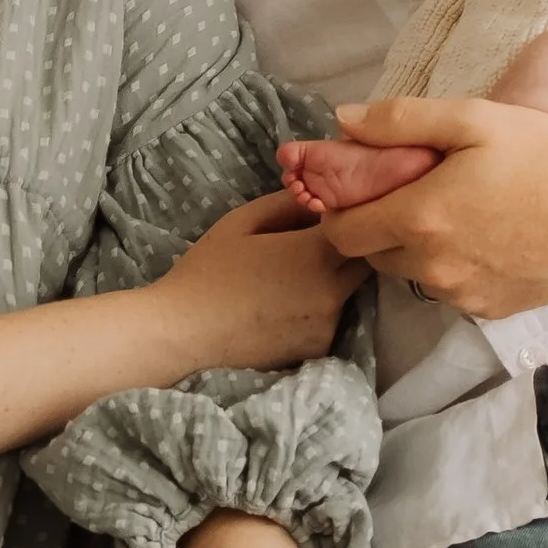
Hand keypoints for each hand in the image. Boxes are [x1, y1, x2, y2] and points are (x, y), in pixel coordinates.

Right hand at [150, 191, 368, 374]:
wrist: (183, 333)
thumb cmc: (208, 271)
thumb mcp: (242, 221)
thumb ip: (288, 203)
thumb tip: (319, 198)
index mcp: (315, 254)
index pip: (358, 227)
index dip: (344, 220)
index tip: (324, 218)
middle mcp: (333, 292)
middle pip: (363, 262)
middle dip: (346, 250)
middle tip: (311, 246)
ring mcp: (329, 324)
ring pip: (348, 291)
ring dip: (333, 280)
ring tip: (289, 280)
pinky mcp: (319, 349)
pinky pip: (331, 318)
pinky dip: (317, 309)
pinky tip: (283, 308)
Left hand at [311, 96, 547, 316]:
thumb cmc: (546, 155)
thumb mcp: (473, 118)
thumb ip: (399, 120)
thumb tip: (342, 120)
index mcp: (417, 218)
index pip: (340, 232)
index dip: (340, 210)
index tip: (359, 190)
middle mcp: (431, 267)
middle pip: (371, 255)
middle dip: (377, 227)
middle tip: (410, 194)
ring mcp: (461, 295)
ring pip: (411, 275)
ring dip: (415, 250)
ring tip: (454, 214)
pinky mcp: (489, 311)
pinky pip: (450, 291)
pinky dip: (452, 269)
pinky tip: (484, 239)